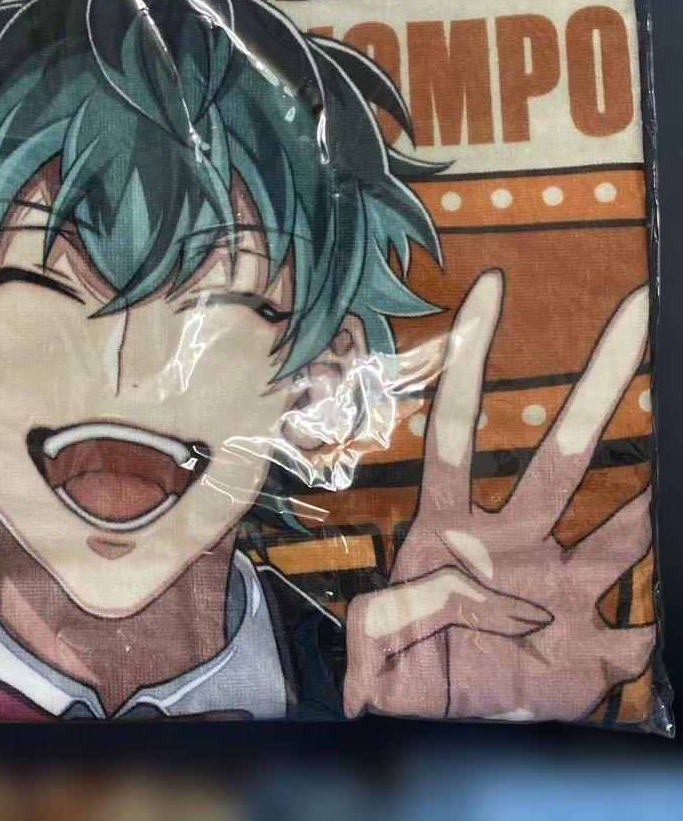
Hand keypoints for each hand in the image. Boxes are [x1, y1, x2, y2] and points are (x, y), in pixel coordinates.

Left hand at [344, 270, 653, 722]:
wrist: (439, 739)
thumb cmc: (401, 680)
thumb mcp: (378, 640)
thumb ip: (403, 613)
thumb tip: (476, 596)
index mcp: (447, 529)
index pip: (458, 431)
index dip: (469, 361)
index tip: (488, 291)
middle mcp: (514, 543)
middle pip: (563, 453)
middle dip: (600, 383)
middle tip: (634, 313)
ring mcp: (561, 590)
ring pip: (623, 530)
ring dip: (655, 498)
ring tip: (676, 444)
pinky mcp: (597, 651)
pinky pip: (645, 630)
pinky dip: (665, 616)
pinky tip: (673, 601)